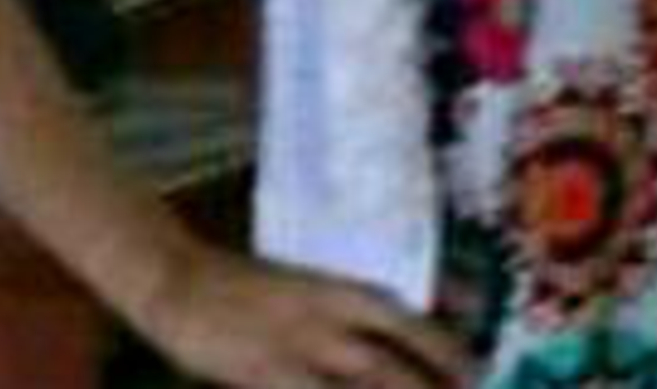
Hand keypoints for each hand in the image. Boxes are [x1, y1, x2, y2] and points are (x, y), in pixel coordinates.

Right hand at [142, 238, 471, 388]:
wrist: (181, 279)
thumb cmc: (245, 286)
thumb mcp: (304, 289)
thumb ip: (345, 311)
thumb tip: (390, 331)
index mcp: (338, 291)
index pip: (406, 320)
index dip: (445, 347)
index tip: (476, 369)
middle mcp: (326, 320)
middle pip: (392, 364)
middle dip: (432, 388)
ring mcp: (296, 351)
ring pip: (364, 387)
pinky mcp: (266, 378)